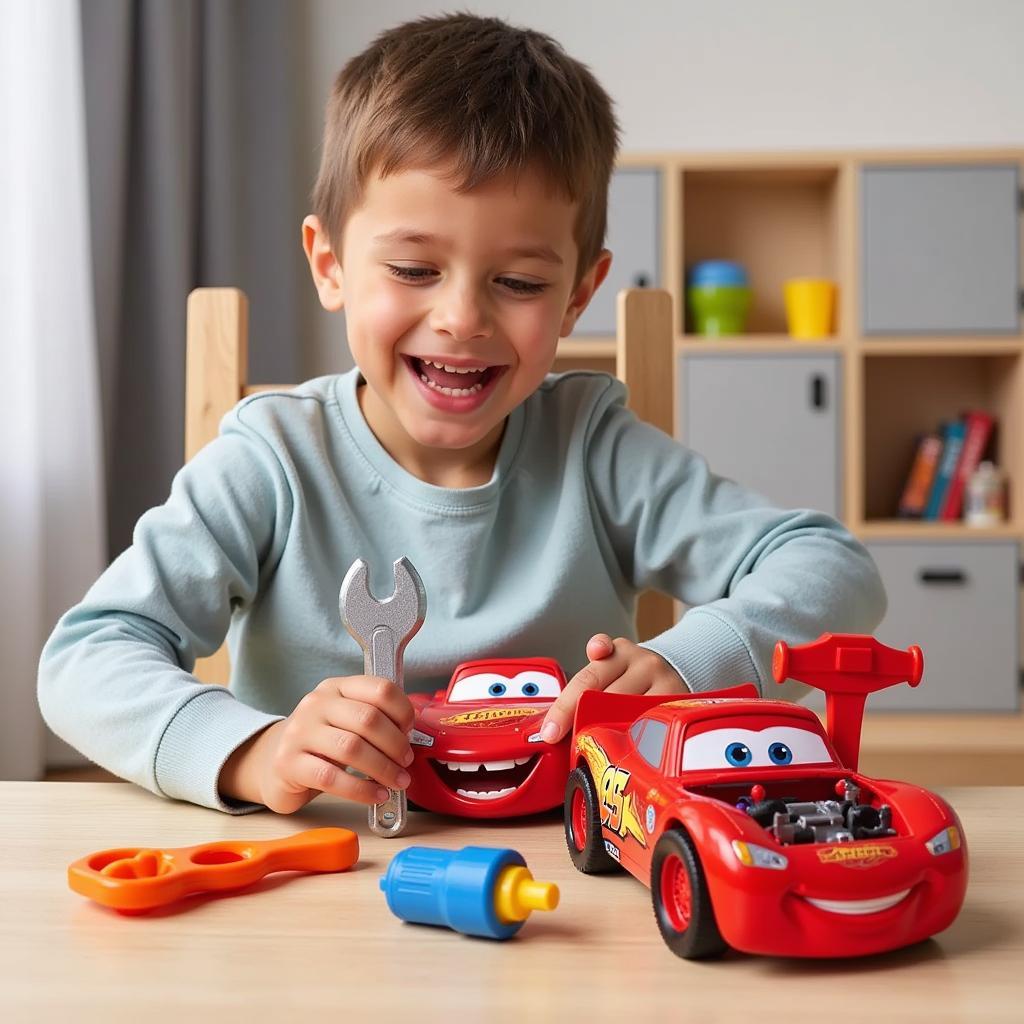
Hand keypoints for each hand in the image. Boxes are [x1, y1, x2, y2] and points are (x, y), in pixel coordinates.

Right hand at [219, 676, 414, 813]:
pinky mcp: (288, 763)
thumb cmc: (322, 743)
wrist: (273, 763)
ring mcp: (299, 732)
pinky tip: (376, 795)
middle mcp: (316, 703)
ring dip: (383, 769)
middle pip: (368, 719)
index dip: (403, 711)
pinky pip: (332, 778)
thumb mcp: (346, 721)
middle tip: (406, 762)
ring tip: (397, 782)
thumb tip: (411, 739)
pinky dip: (361, 790)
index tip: (410, 731)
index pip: (380, 688)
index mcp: (337, 687)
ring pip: (351, 748)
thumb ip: (375, 721)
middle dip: (395, 744)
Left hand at [539, 634, 685, 743]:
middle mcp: (641, 661)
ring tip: (602, 750)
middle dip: (587, 722)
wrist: (677, 669)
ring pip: (632, 710)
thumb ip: (585, 692)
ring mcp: (664, 678)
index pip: (585, 681)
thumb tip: (554, 730)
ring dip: (613, 731)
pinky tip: (636, 743)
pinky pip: (657, 719)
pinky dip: (643, 733)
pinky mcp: (682, 698)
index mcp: (616, 651)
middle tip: (574, 745)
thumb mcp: (610, 674)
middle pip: (608, 697)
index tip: (551, 732)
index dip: (564, 707)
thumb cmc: (633, 679)